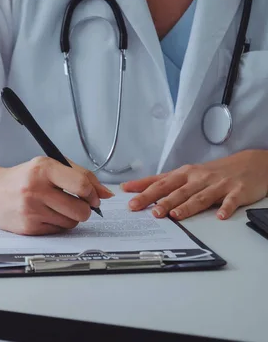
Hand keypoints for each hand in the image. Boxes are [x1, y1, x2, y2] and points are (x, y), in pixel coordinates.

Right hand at [0, 156, 113, 234]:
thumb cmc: (22, 178)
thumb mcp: (47, 166)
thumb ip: (79, 175)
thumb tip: (107, 194)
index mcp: (42, 168)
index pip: (81, 184)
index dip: (93, 193)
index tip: (94, 196)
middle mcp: (35, 189)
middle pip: (81, 209)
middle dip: (84, 209)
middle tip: (75, 204)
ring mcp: (31, 210)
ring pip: (71, 222)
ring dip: (69, 217)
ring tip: (55, 207)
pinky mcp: (28, 227)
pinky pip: (58, 230)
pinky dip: (56, 224)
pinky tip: (44, 215)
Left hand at [122, 150, 267, 220]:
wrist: (251, 164)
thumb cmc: (213, 172)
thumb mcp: (187, 174)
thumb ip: (163, 182)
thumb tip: (136, 188)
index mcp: (184, 174)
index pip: (160, 182)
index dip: (143, 189)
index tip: (128, 197)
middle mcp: (198, 178)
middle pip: (177, 190)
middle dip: (161, 200)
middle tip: (148, 211)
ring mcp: (218, 184)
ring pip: (199, 196)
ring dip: (186, 206)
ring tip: (174, 215)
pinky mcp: (237, 191)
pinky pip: (230, 201)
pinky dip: (225, 208)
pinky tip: (219, 216)